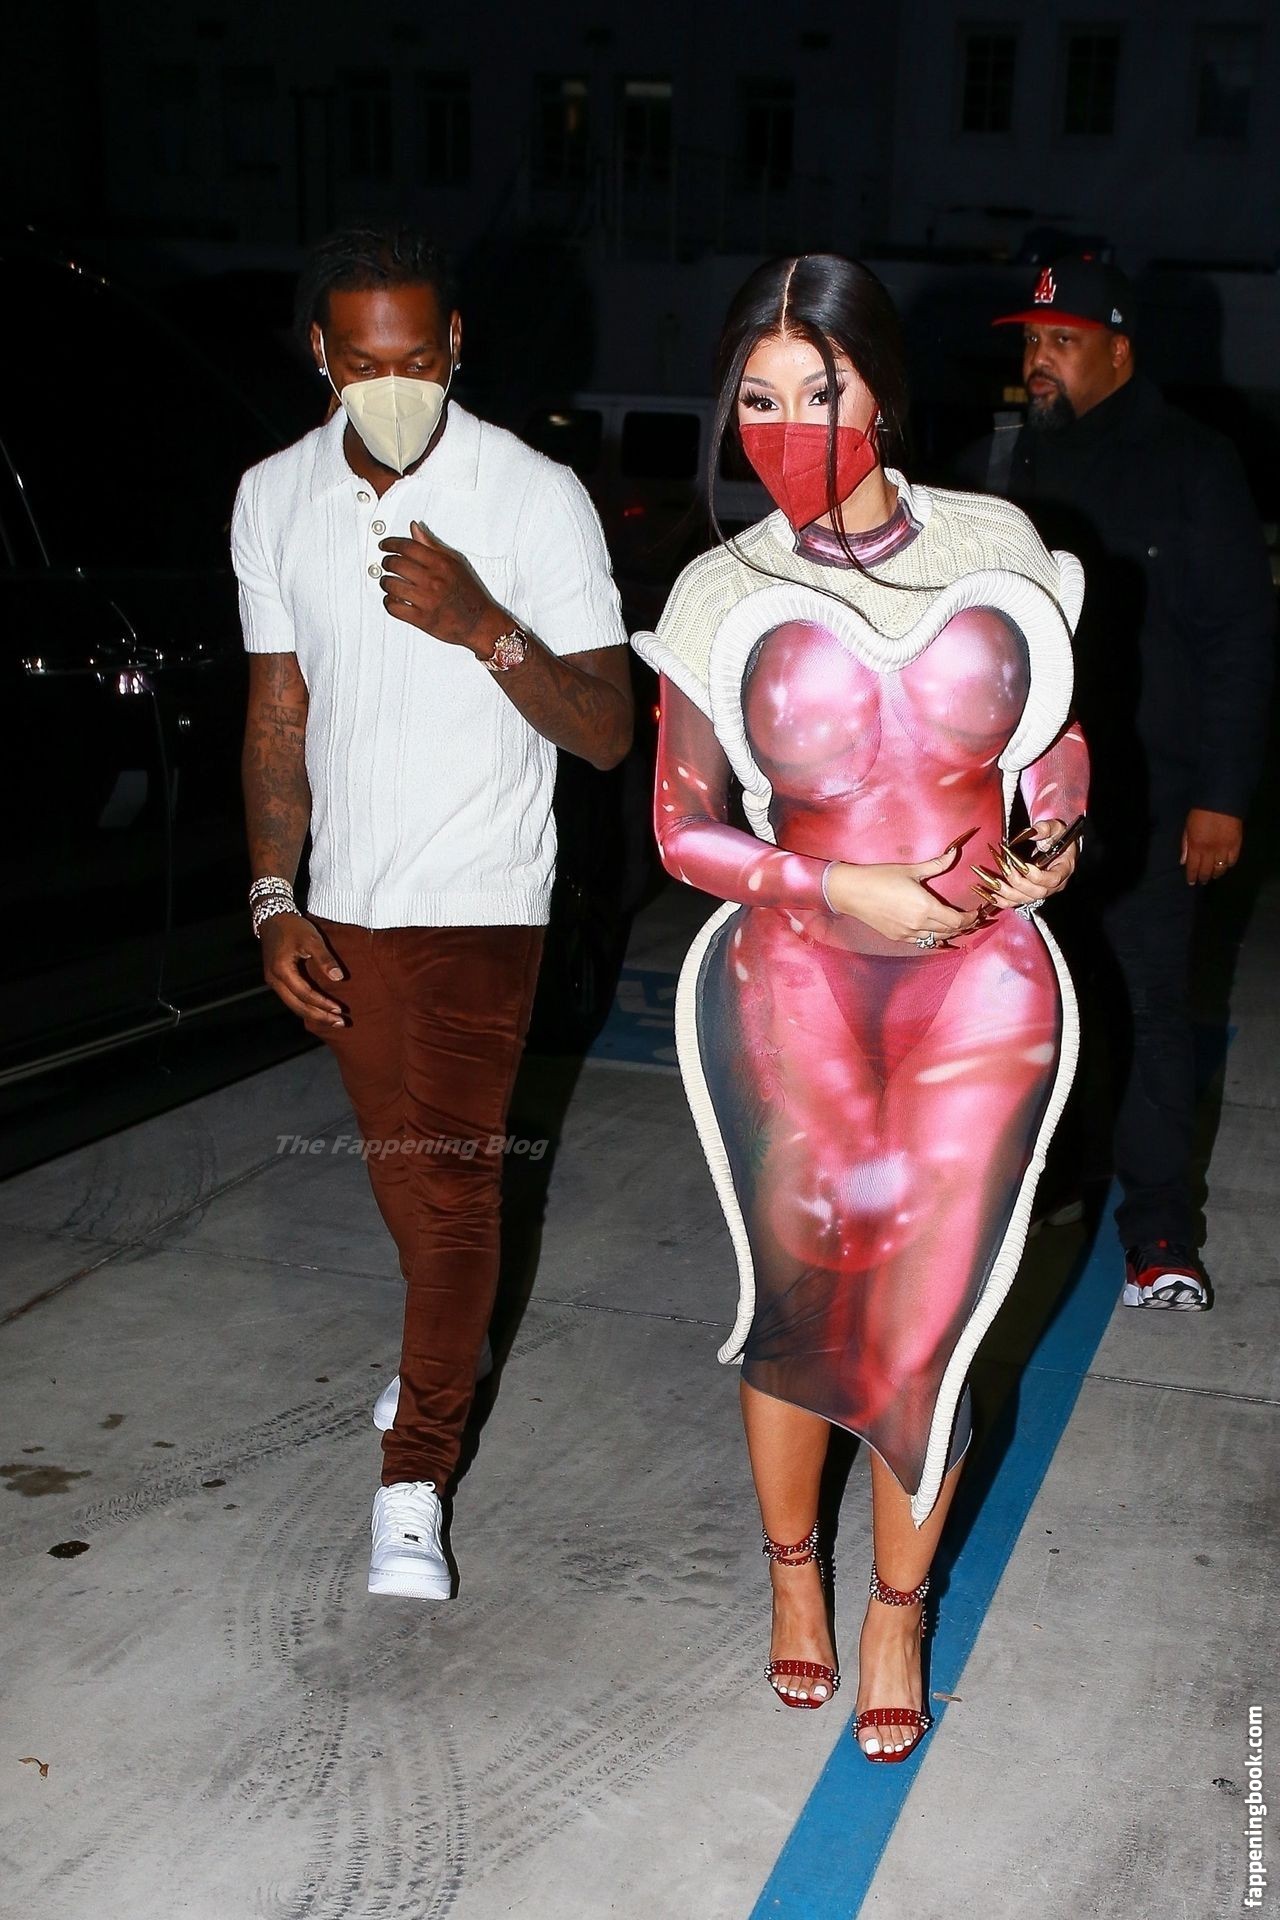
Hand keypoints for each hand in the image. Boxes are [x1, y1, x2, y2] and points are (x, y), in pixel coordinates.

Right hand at [259, 914, 346, 1030]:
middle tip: (341, 1023)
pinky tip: (319, 1011)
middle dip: (319, 1016)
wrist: (273, 919)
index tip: (340, 1009)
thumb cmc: (294, 927)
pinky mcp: (276, 980)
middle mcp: (274, 980)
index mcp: (282, 970)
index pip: (305, 994)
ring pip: (293, 1005)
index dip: (323, 1003)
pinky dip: (306, 1007)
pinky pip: (291, 999)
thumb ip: (325, 959)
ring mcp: (273, 981)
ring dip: (313, 1014)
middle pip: (297, 1006)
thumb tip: (339, 979)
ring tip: (333, 1021)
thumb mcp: (312, 939)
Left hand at [377, 520, 502, 653]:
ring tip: (389, 582)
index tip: (385, 545)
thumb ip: (432, 545)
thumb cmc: (470, 593)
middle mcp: (433, 581)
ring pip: (391, 585)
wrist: (480, 622)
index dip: (391, 544)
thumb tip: (415, 529)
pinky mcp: (422, 619)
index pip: (407, 547)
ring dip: (385, 582)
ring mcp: (426, 600)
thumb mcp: (455, 562)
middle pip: (395, 564)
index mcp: (441, 565)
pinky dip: (389, 602)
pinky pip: (394, 608)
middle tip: (386, 564)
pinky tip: (394, 599)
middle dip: (386, 562)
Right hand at [824, 846, 979, 942]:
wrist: (852, 892)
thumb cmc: (880, 877)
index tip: (976, 912)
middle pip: (950, 931)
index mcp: (926, 906)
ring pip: (937, 939)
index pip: (957, 920)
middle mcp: (919, 923)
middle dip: (964, 926)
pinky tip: (937, 933)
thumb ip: (937, 864)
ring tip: (958, 926)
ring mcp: (907, 933)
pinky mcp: (897, 937)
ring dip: (950, 933)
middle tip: (972, 919)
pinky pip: (922, 942)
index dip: (970, 919)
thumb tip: (955, 851)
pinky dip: (933, 938)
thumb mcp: (911, 869)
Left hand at [973, 818, 1078, 912]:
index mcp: (1063, 869)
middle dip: (1018, 882)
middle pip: (1036, 892)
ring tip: (992, 880)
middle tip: (1005, 867)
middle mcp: (1053, 885)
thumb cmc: (1056, 836)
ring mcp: (1040, 891)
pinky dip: (1000, 901)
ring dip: (1006, 892)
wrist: (1053, 844)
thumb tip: (1032, 832)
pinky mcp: (1027, 894)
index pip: (1053, 879)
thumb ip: (1045, 828)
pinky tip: (989, 895)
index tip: (1023, 866)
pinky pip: (1014, 902)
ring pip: (1023, 899)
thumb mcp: (1055, 827)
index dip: (1037, 876)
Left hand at [1181, 808, 1242, 885]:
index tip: (1191, 882)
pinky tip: (1225, 866)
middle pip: (1207, 871)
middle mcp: (1210, 851)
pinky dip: (1228, 865)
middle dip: (1203, 878)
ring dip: (1216, 874)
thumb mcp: (1187, 827)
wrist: (1221, 802)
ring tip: (1214, 875)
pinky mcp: (1236, 845)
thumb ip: (1185, 845)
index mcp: (1196, 846)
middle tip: (1202, 881)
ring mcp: (1224, 849)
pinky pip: (1232, 861)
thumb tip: (1183, 861)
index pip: (1193, 867)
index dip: (1192, 877)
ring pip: (1220, 868)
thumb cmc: (1200, 813)